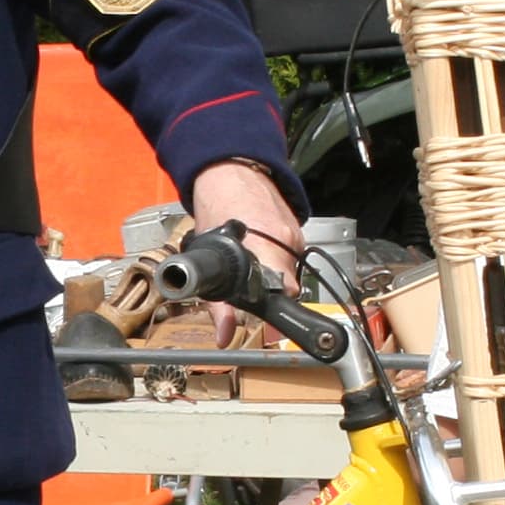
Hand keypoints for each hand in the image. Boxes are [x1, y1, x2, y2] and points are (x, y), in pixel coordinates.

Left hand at [187, 160, 304, 345]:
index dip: (276, 313)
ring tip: (254, 270)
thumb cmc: (217, 206)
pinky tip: (261, 253)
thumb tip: (223, 336)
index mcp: (267, 249)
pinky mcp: (297, 229)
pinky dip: (277, 260)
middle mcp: (287, 242)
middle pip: (287, 286)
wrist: (232, 169)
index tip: (269, 324)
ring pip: (289, 271)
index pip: (284, 294)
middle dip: (272, 298)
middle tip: (254, 299)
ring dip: (273, 278)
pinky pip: (290, 255)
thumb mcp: (207, 254)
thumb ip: (217, 302)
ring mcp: (296, 234)